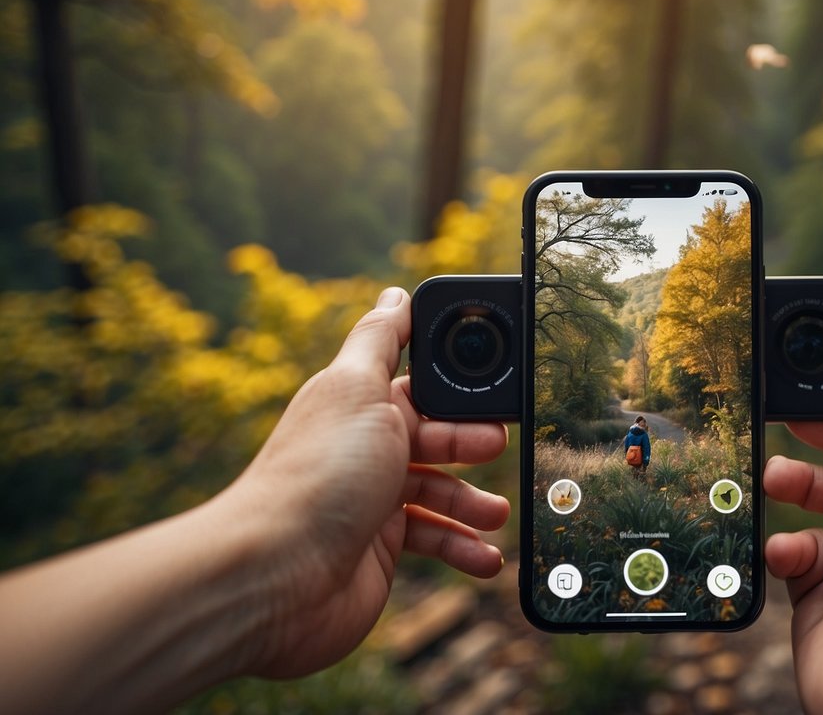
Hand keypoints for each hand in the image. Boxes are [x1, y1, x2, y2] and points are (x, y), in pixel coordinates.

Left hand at [219, 286, 509, 678]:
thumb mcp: (356, 388)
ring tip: (494, 515)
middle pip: (437, 439)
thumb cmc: (319, 476)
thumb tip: (395, 293)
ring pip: (439, 493)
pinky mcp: (379, 549)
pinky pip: (433, 540)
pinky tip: (483, 557)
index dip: (457, 392)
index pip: (421, 389)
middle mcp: (366, 450)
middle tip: (497, 447)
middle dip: (473, 445)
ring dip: (472, 503)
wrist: (279, 575)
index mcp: (360, 406)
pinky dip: (461, 547)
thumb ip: (381, 338)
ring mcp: (372, 501)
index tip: (493, 394)